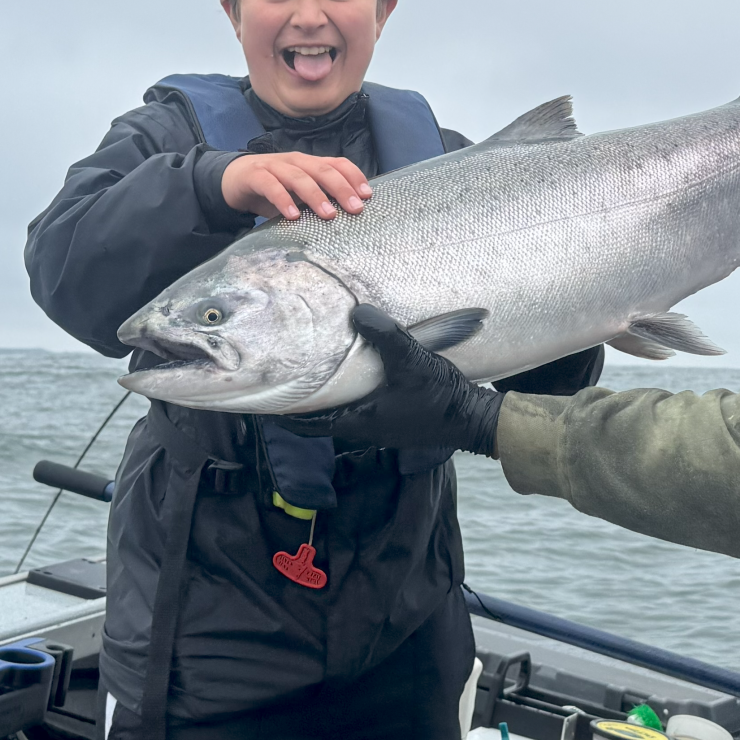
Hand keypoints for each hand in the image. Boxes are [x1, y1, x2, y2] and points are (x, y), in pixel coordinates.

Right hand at [220, 151, 373, 221]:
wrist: (233, 179)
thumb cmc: (272, 188)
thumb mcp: (298, 194)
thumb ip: (317, 200)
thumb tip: (346, 217)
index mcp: (309, 163)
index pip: (337, 163)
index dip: (354, 176)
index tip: (368, 195)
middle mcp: (295, 161)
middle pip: (322, 169)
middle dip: (341, 188)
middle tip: (355, 208)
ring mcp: (274, 166)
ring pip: (299, 176)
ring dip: (316, 195)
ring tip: (329, 214)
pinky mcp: (255, 175)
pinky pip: (271, 185)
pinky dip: (283, 199)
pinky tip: (292, 215)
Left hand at [288, 307, 503, 455]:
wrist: (475, 420)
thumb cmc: (440, 398)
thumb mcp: (411, 361)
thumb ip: (383, 336)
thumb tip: (357, 312)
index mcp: (359, 422)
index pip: (308, 424)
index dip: (285, 413)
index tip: (264, 400)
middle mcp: (366, 428)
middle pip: (323, 416)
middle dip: (305, 399)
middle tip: (287, 376)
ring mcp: (383, 426)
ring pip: (344, 410)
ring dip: (331, 394)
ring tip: (318, 370)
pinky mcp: (398, 419)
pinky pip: (365, 406)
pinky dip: (354, 392)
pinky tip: (360, 372)